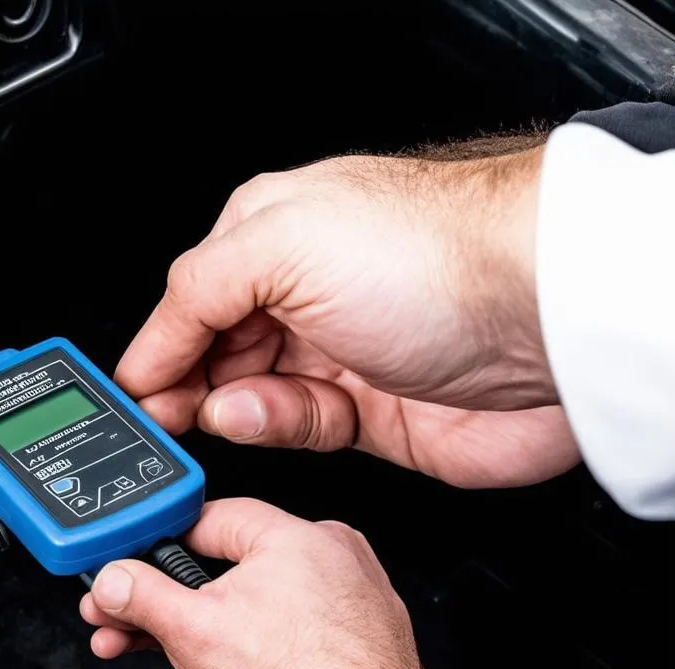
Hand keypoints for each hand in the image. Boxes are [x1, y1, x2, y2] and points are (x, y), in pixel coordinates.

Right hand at [80, 497, 438, 668]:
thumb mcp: (194, 636)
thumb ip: (143, 597)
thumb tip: (115, 580)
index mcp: (297, 538)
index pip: (209, 519)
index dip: (158, 543)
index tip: (130, 567)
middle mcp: (333, 559)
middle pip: (230, 563)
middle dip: (170, 597)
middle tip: (130, 619)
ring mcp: (351, 601)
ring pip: (259, 599)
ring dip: (205, 625)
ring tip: (165, 653)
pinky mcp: (359, 641)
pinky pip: (291, 627)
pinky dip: (254, 642)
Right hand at [116, 151, 579, 487]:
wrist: (547, 323)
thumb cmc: (435, 258)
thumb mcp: (282, 243)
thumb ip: (198, 292)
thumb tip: (154, 348)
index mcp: (274, 233)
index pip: (190, 297)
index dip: (155, 346)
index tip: (126, 395)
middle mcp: (304, 292)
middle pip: (215, 350)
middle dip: (184, 385)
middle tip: (159, 419)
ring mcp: (337, 354)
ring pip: (250, 395)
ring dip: (229, 407)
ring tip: (219, 411)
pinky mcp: (368, 412)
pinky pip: (297, 428)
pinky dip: (272, 426)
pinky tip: (258, 416)